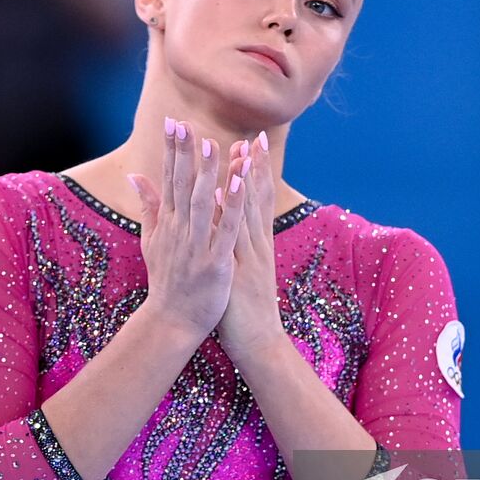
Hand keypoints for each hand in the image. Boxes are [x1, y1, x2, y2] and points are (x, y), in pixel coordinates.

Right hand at [127, 117, 246, 341]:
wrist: (171, 322)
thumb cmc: (166, 280)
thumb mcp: (151, 241)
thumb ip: (148, 207)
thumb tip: (134, 175)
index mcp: (168, 224)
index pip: (168, 179)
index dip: (171, 150)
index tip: (173, 122)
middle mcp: (179, 231)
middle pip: (182, 185)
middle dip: (185, 153)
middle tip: (187, 123)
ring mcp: (196, 246)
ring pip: (203, 203)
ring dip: (208, 173)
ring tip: (214, 144)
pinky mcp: (215, 262)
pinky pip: (225, 230)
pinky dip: (231, 206)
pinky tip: (238, 185)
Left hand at [215, 131, 286, 362]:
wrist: (259, 343)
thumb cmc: (245, 310)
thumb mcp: (240, 272)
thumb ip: (235, 247)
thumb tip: (228, 230)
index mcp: (256, 244)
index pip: (256, 201)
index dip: (254, 172)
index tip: (250, 144)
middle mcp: (257, 245)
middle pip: (256, 199)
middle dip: (254, 167)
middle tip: (253, 136)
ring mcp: (250, 256)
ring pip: (246, 211)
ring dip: (242, 180)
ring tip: (239, 151)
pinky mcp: (239, 268)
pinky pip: (232, 234)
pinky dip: (226, 211)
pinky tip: (220, 190)